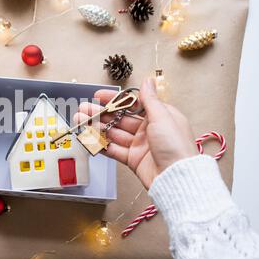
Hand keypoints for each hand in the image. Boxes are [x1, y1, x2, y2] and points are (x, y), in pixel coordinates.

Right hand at [74, 78, 197, 188]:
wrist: (176, 178)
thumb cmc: (176, 146)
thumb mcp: (163, 117)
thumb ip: (150, 99)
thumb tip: (148, 80)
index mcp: (159, 116)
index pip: (132, 103)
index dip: (115, 99)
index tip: (99, 96)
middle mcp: (148, 130)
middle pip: (119, 118)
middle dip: (100, 113)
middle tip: (84, 109)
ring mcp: (139, 145)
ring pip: (114, 133)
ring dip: (96, 127)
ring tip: (81, 121)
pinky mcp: (133, 159)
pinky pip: (113, 149)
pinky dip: (101, 144)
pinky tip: (89, 138)